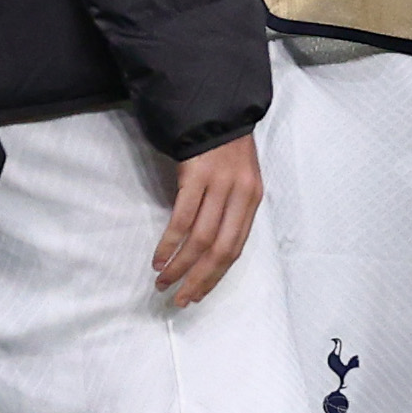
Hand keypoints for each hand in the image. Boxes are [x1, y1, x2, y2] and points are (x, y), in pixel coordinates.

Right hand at [154, 138, 261, 305]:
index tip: (198, 294)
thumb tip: (208, 250)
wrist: (215, 113)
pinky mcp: (197, 176)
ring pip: (201, 239)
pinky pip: (182, 218)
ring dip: (180, 266)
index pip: (236, 248)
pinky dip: (170, 243)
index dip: (216, 275)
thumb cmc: (224, 152)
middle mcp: (241, 196)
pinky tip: (159, 259)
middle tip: (180, 299)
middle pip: (221, 250)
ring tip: (164, 283)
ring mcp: (220, 186)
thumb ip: (229, 212)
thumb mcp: (237, 183)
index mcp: (252, 200)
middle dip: (200, 279)